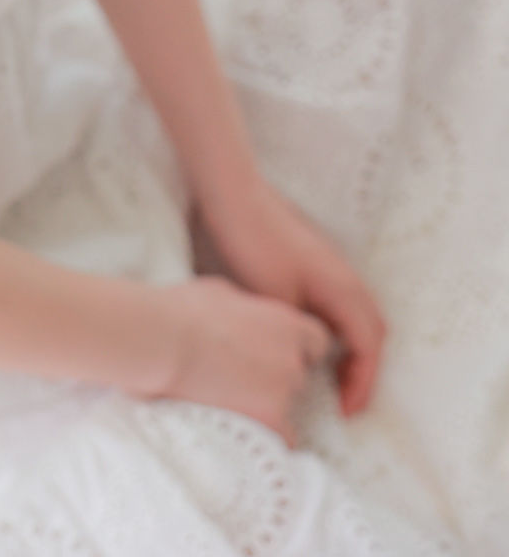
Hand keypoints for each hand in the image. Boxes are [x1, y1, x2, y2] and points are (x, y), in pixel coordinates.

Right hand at [156, 274, 334, 447]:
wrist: (163, 341)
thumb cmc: (184, 310)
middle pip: (302, 376)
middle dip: (280, 379)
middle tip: (246, 380)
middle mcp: (293, 358)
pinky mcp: (271, 421)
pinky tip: (242, 430)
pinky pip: (283, 438)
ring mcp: (285, 392)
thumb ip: (247, 308)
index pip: (316, 341)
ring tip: (234, 405)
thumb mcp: (222, 292)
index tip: (276, 355)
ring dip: (270, 408)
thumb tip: (243, 314)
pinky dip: (267, 436)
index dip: (298, 349)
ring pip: (291, 408)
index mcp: (286, 323)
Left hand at [191, 173, 386, 419]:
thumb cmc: (254, 243)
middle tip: (344, 401)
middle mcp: (346, 277)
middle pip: (373, 332)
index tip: (346, 412)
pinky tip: (310, 340)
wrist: (234, 195)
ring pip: (358, 316)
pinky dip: (338, 329)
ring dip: (353, 349)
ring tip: (330, 377)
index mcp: (343, 288)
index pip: (369, 347)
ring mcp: (332, 267)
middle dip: (364, 370)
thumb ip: (301, 332)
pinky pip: (340, 303)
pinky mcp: (315, 262)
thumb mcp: (277, 300)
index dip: (362, 384)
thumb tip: (310, 357)